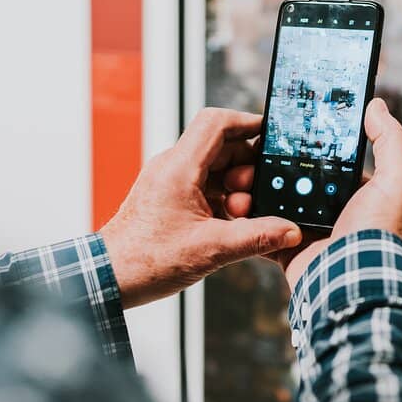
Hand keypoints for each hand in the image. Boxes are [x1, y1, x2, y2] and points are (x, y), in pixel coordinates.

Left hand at [101, 107, 302, 307]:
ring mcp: (170, 182)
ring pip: (215, 169)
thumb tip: (290, 231)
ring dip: (236, 189)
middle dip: (247, 170)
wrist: (110, 278)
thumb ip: (256, 237)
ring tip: (240, 218)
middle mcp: (173, 167)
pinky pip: (204, 187)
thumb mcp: (211, 249)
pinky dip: (222, 201)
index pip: (217, 123)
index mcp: (179, 168)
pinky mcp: (169, 198)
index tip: (272, 138)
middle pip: (222, 147)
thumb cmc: (147, 261)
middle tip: (256, 200)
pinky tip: (230, 226)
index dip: (248, 123)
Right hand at [224, 98, 401, 290]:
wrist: (352, 283)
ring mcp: (307, 229)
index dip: (303, 141)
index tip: (281, 127)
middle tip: (249, 151)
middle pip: (294, 176)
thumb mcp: (397, 181)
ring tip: (236, 175)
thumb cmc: (379, 233)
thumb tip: (376, 105)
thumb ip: (391, 140)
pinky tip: (234, 202)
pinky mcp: (286, 248)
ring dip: (253, 187)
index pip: (326, 157)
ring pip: (273, 200)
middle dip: (269, 163)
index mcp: (355, 190)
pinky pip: (261, 228)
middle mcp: (331, 209)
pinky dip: (247, 218)